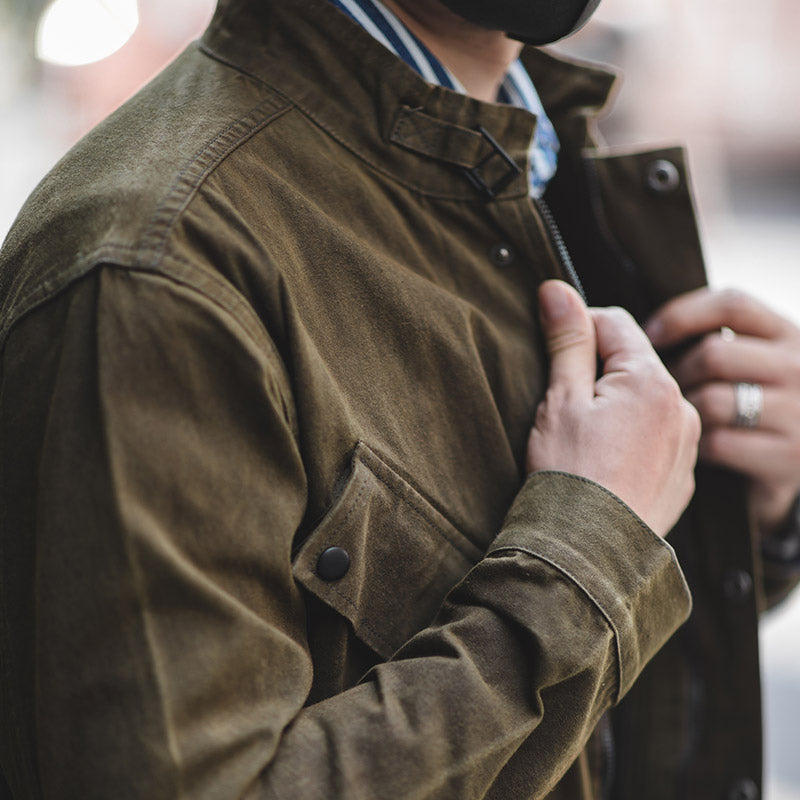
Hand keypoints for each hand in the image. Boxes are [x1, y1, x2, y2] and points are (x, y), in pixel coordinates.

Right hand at [527, 281, 700, 537]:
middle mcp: (682, 408)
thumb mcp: (560, 399)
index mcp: (652, 382)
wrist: (588, 552)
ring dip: (616, 403)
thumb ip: (567, 340)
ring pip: (646, 401)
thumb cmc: (569, 473)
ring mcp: (687, 446)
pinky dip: (632, 437)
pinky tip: (604, 460)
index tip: (553, 347)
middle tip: (563, 401)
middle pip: (634, 362)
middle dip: (598, 369)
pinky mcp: (682, 477)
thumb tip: (557, 289)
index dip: (578, 328)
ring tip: (583, 436)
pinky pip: (656, 437)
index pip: (615, 323)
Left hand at [645, 287, 799, 533]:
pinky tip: (693, 448)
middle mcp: (799, 368)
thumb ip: (719, 343)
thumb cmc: (755, 411)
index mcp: (789, 336)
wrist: (798, 471)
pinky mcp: (787, 456)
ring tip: (675, 420)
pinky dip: (695, 445)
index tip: (649, 334)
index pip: (732, 304)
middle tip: (659, 391)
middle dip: (675, 373)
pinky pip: (717, 442)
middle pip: (712, 354)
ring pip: (711, 399)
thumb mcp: (753, 365)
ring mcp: (797, 413)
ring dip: (683, 411)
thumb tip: (651, 328)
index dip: (682, 315)